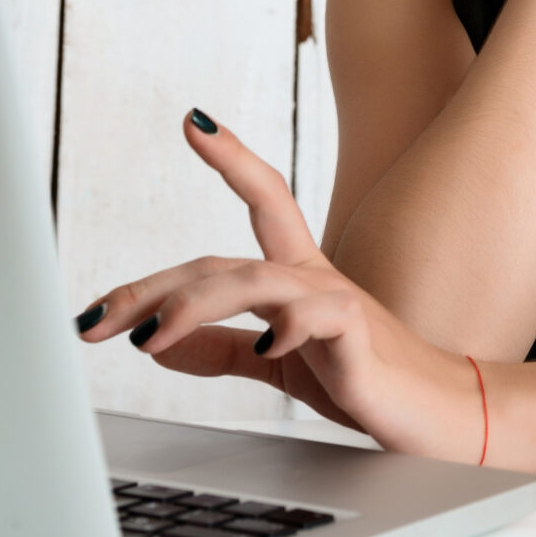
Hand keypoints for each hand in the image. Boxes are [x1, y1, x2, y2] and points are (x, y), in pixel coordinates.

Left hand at [77, 113, 492, 465]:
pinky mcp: (358, 339)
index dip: (231, 157)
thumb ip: (219, 348)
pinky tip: (261, 346)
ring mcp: (337, 304)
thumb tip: (154, 338)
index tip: (192, 121)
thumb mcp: (277, 363)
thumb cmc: (364, 382)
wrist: (443, 415)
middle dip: (151, 286)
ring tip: (147, 337)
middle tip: (92, 319)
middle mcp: (313, 277)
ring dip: (193, 306)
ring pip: (254, 279)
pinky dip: (284, 329)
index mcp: (297, 276)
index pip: (262, 200)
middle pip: (221, 260)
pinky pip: (317, 319)